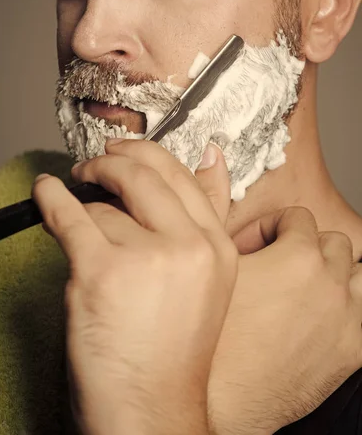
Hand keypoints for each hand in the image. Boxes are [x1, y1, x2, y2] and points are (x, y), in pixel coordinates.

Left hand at [32, 139, 237, 434]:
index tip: (126, 149)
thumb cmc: (172, 353)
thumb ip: (205, 219)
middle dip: (111, 161)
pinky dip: (51, 200)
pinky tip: (47, 192)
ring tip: (84, 239)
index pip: (181, 175)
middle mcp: (188, 246)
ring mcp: (146, 257)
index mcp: (216, 247)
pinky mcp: (101, 272)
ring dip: (85, 217)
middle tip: (94, 164)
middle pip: (142, 174)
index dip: (146, 154)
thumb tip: (211, 156)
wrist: (150, 410)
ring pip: (102, 206)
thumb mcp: (208, 281)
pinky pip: (69, 217)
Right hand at [208, 209, 361, 434]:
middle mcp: (331, 284)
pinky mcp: (351, 353)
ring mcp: (346, 319)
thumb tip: (214, 154)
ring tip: (302, 288)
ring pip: (358, 273)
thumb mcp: (207, 255)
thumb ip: (214, 198)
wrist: (217, 398)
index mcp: (298, 256)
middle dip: (303, 246)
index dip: (269, 227)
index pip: (297, 216)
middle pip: (331, 241)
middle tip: (274, 266)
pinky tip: (318, 315)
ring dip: (334, 273)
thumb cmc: (209, 332)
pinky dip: (346, 306)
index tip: (253, 246)